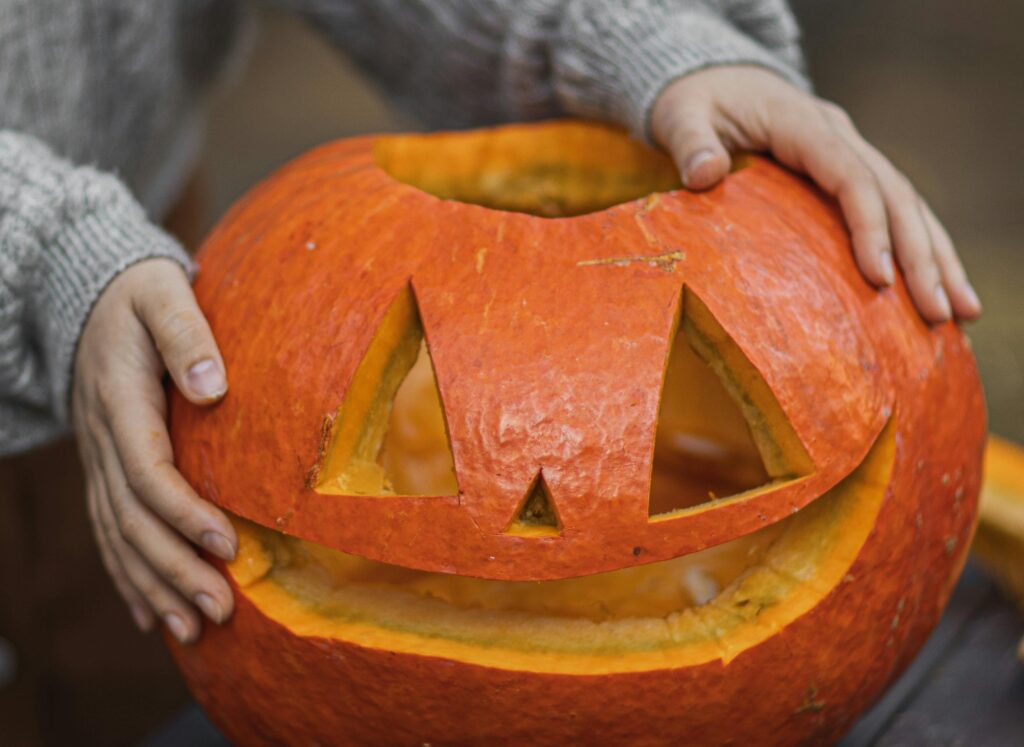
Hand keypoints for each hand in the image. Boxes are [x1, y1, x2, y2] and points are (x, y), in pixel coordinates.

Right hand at [72, 258, 234, 643]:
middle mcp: (101, 441)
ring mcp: (97, 459)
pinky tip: (150, 614)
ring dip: (153, 586)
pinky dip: (128, 575)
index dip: (186, 515)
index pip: (148, 473)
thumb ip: (186, 334)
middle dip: (175, 570)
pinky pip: (108, 531)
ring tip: (191, 631)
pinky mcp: (104, 469)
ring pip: (117, 536)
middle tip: (220, 612)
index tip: (230, 546)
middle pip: (132, 520)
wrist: (89, 295)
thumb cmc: (141, 295)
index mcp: (119, 401)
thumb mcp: (163, 296)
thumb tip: (214, 387)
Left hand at [651, 65, 980, 323]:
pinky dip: (919, 248)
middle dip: (920, 255)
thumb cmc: (694, 101)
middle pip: (894, 193)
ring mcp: (850, 153)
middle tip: (939, 312)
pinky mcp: (849, 172)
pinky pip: (893, 210)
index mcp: (802, 122)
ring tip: (961, 312)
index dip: (870, 226)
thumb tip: (704, 172)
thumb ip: (690, 141)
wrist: (713, 80)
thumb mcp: (680, 114)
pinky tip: (939, 288)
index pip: (850, 175)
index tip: (880, 278)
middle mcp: (838, 136)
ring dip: (936, 257)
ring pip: (908, 203)